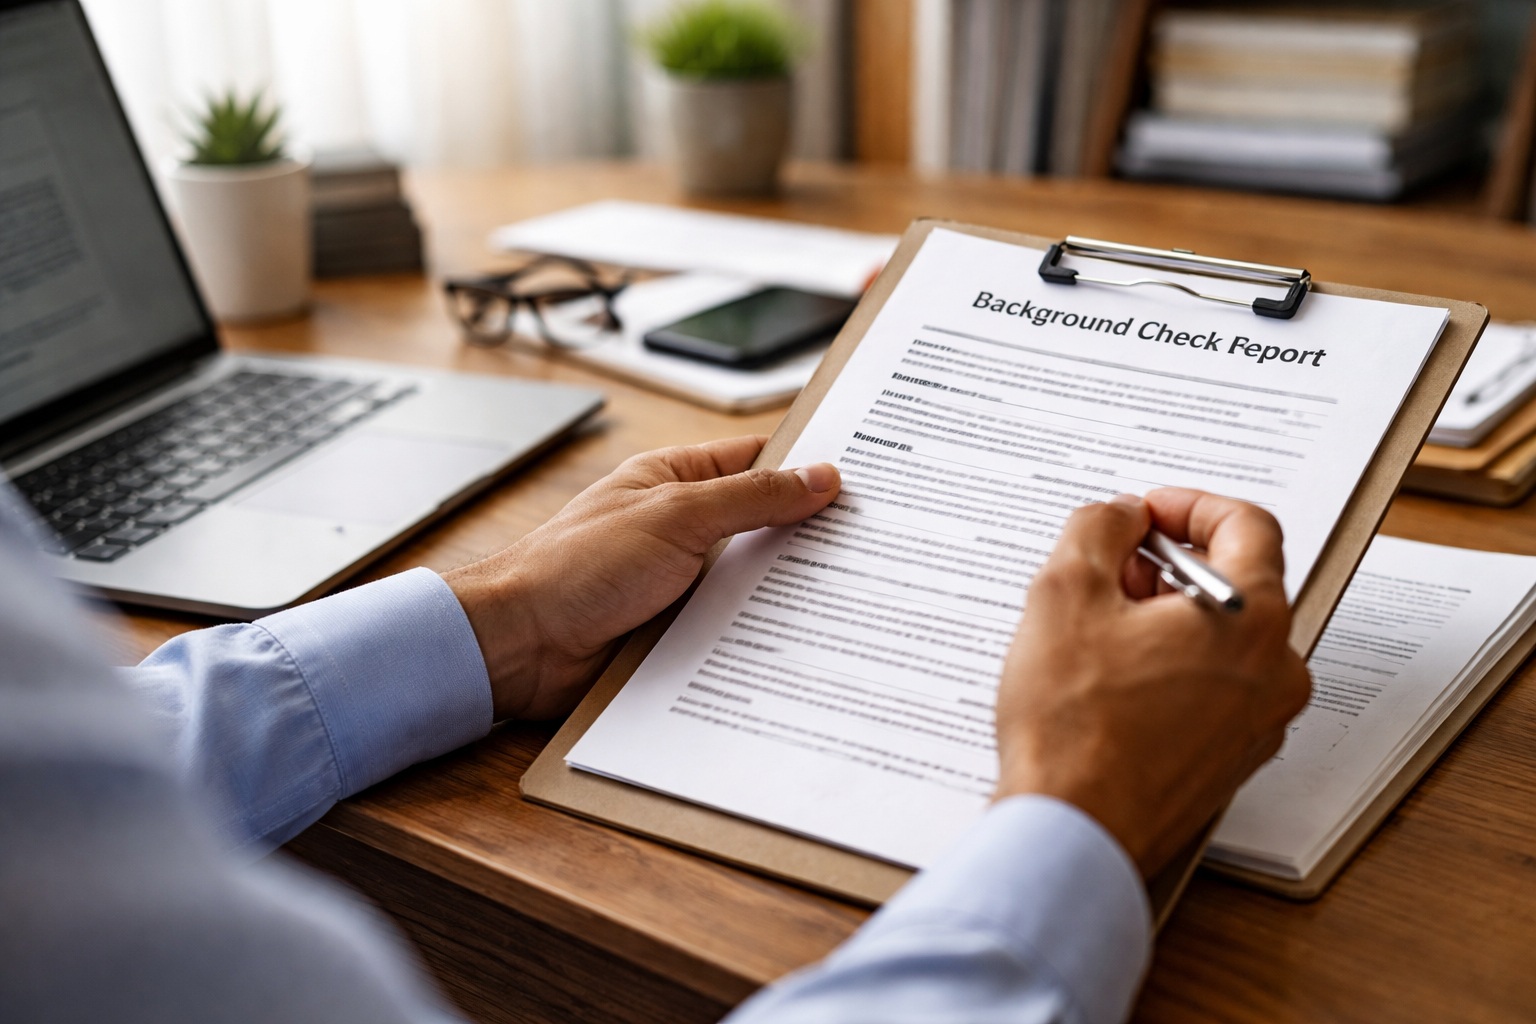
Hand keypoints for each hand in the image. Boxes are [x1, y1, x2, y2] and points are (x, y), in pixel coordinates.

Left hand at [443, 435, 839, 720]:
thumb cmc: (573, 566)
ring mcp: (683, 583)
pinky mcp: (681, 633)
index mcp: (676, 480)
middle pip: (764, 526)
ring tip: (853, 597)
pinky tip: (804, 643)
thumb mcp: (676, 516)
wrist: (520, 646)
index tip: (864, 474)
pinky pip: (736, 630)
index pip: (757, 460)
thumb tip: (820, 477)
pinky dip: (764, 635)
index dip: (807, 465)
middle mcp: (683, 529)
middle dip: (810, 535)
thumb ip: (752, 498)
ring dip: (788, 593)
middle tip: (874, 543)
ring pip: (755, 583)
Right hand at [993, 489, 1311, 877]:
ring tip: (1095, 634)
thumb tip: (1121, 517)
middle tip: (1104, 576)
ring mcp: (1258, 724)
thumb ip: (1099, 527)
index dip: (1188, 505)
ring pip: (1220, 640)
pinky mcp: (1230, 761)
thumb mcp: (1065, 592)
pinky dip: (1167, 668)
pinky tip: (1106, 683)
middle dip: (1166, 567)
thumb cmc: (1072, 725)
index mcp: (1253, 619)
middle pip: (1235, 584)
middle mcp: (1275, 673)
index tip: (1143, 515)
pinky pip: (1211, 690)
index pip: (1247, 525)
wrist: (1072, 832)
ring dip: (1163, 620)